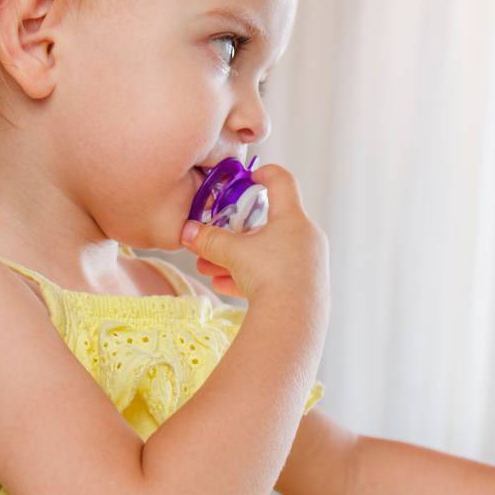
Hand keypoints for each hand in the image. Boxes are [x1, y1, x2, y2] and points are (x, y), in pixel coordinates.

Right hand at [180, 164, 329, 311]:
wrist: (294, 321)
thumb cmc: (268, 275)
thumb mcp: (233, 253)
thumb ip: (208, 240)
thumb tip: (185, 232)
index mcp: (293, 217)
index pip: (283, 182)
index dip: (265, 173)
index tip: (249, 176)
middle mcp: (306, 236)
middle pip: (269, 224)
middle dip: (236, 234)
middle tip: (213, 240)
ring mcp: (309, 262)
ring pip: (269, 253)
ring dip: (237, 259)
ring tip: (209, 269)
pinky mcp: (306, 286)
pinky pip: (275, 274)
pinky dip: (251, 277)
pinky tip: (224, 286)